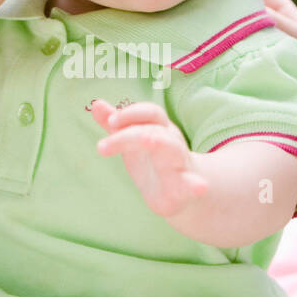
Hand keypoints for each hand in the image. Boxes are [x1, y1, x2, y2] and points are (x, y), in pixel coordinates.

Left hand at [92, 100, 208, 218]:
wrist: (183, 192)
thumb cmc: (155, 162)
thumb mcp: (133, 142)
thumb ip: (116, 125)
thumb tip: (96, 104)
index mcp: (160, 129)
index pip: (150, 113)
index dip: (130, 113)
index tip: (110, 122)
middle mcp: (172, 143)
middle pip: (154, 130)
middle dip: (130, 134)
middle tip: (102, 147)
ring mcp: (181, 164)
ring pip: (174, 149)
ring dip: (161, 143)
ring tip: (148, 140)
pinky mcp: (185, 190)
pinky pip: (194, 185)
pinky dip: (197, 186)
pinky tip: (199, 188)